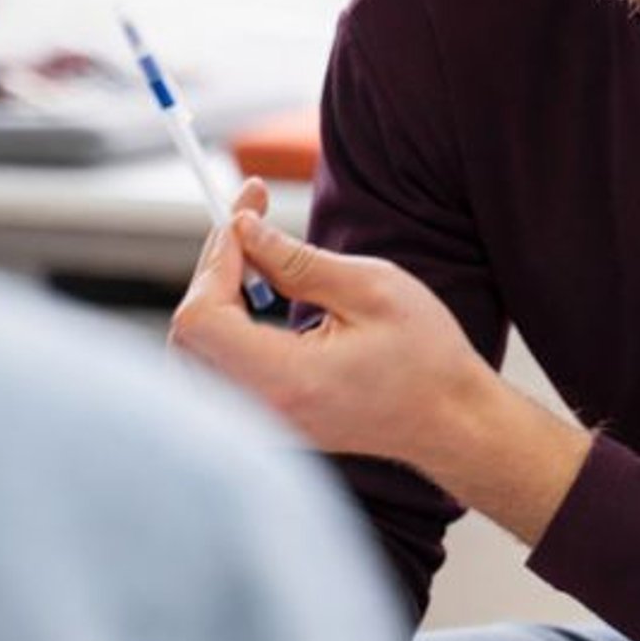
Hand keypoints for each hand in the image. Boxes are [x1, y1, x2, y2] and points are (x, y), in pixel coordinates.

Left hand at [169, 179, 496, 467]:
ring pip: (195, 351)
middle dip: (213, 267)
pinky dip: (226, 323)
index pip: (201, 319)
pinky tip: (256, 295)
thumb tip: (244, 232)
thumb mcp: (372, 288)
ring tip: (256, 257)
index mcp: (286, 381)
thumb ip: (298, 261)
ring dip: (215, 294)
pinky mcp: (265, 420)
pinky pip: (217, 368)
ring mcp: (261, 423)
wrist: (450, 421)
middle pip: (189, 333)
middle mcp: (262, 411)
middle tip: (250, 220)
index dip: (214, 259)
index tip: (244, 218)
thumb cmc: (426, 360)